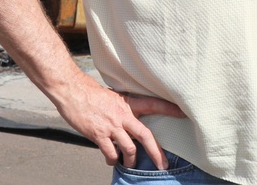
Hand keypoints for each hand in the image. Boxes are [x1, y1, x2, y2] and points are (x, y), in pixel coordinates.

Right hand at [53, 71, 185, 169]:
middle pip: (145, 136)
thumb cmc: (92, 94)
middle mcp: (123, 115)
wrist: (73, 91)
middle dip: (156, 152)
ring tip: (131, 164)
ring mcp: (111, 126)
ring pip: (129, 149)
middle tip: (162, 165)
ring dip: (132, 160)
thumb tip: (131, 122)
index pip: (154, 105)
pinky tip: (112, 161)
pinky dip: (113, 160)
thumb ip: (125, 108)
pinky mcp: (99, 135)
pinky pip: (110, 153)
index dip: (170, 109)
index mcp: (129, 103)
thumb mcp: (115, 97)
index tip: (183, 114)